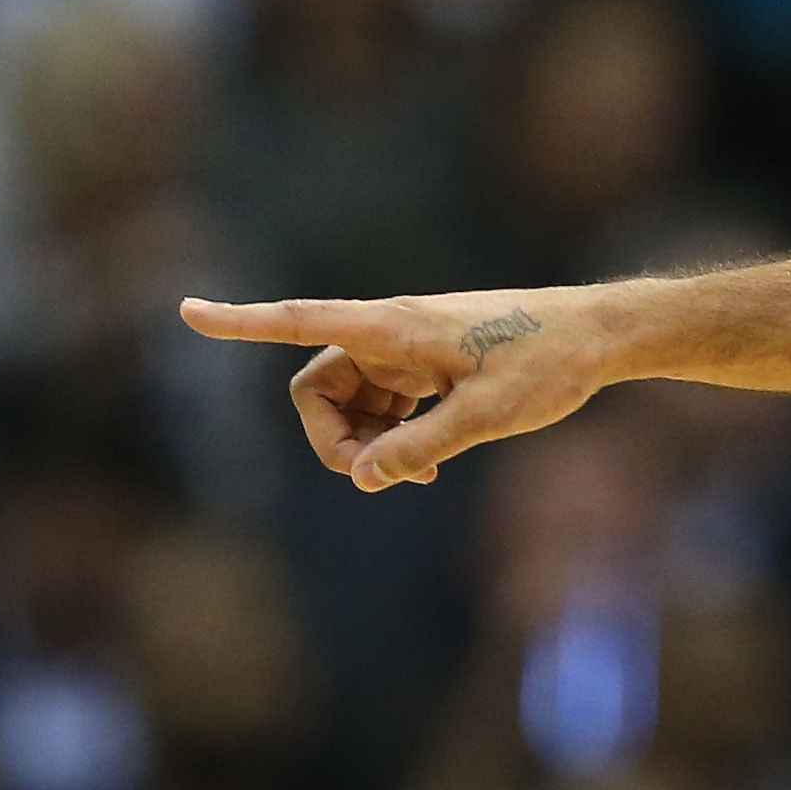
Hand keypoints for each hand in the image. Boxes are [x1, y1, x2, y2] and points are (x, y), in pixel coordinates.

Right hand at [178, 287, 615, 488]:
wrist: (604, 335)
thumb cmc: (552, 364)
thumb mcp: (488, 416)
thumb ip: (422, 447)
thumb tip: (364, 478)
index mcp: (396, 327)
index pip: (300, 321)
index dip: (241, 321)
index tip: (186, 311)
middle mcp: (393, 330)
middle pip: (318, 385)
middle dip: (330, 436)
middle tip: (375, 478)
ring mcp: (411, 346)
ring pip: (350, 398)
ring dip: (363, 441)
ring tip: (413, 476)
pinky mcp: (431, 361)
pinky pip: (383, 400)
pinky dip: (389, 433)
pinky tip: (423, 468)